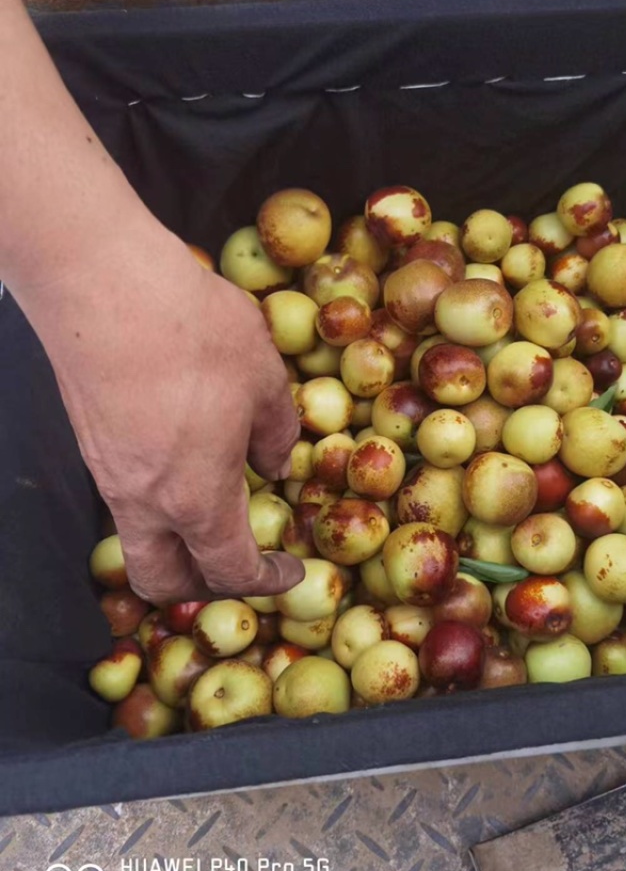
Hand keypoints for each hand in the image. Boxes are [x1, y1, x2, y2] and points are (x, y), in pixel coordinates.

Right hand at [21, 226, 302, 604]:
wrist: (103, 282)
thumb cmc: (195, 332)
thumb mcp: (264, 379)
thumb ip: (275, 432)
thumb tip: (274, 462)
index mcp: (196, 499)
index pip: (229, 572)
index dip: (265, 582)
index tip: (288, 571)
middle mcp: (142, 501)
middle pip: (161, 581)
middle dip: (202, 588)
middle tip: (239, 562)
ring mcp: (107, 472)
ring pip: (137, 538)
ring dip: (176, 541)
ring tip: (216, 502)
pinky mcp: (90, 439)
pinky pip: (125, 494)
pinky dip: (157, 498)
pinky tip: (183, 452)